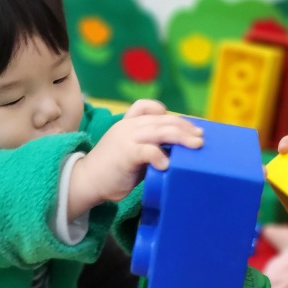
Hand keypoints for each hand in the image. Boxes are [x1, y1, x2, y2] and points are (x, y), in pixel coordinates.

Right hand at [68, 100, 202, 217]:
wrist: (86, 181)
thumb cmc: (112, 170)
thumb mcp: (132, 152)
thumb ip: (149, 147)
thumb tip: (176, 152)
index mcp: (129, 123)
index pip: (150, 107)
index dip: (171, 114)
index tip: (190, 128)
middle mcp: (129, 126)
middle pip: (164, 120)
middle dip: (186, 128)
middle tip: (201, 138)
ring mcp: (127, 138)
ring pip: (160, 131)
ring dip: (182, 138)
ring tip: (196, 146)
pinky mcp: (126, 153)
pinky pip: (148, 150)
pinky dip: (160, 156)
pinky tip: (168, 165)